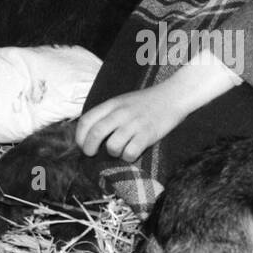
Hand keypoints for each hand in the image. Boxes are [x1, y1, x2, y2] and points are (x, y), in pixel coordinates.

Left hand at [75, 54, 241, 160]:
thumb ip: (107, 113)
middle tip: (92, 153)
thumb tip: (90, 133)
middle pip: (95, 133)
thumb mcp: (123, 101)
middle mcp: (121, 113)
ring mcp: (135, 124)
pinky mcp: (148, 134)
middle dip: (89, 148)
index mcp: (112, 104)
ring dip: (112, 153)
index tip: (82, 144)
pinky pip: (130, 152)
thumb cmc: (146, 101)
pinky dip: (128, 157)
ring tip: (118, 150)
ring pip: (112, 146)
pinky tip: (132, 152)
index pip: (87, 120)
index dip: (80, 136)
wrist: (173, 96)